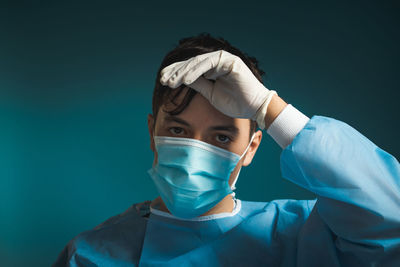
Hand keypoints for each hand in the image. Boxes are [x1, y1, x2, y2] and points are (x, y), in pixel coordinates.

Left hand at [160, 50, 276, 128]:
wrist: (253, 107)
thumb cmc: (235, 102)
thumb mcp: (210, 94)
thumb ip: (198, 85)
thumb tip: (181, 81)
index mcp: (212, 68)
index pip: (190, 68)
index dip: (176, 73)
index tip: (162, 80)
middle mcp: (217, 61)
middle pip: (191, 63)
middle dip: (176, 71)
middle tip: (162, 79)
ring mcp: (224, 59)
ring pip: (198, 63)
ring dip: (183, 72)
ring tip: (171, 82)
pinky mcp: (229, 61)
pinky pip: (209, 64)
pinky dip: (196, 71)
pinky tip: (185, 80)